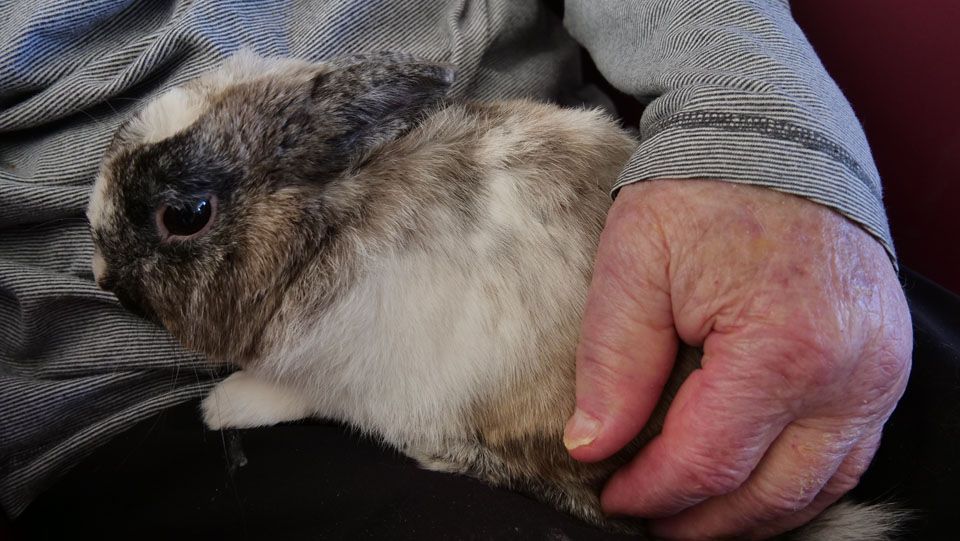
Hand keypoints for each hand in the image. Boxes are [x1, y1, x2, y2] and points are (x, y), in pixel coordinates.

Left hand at [564, 180, 911, 538]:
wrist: (774, 138)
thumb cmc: (702, 192)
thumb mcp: (636, 265)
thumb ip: (615, 364)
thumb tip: (594, 447)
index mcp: (783, 347)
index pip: (707, 461)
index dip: (652, 491)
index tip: (610, 494)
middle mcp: (849, 375)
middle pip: (768, 493)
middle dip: (699, 521)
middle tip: (645, 519)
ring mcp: (878, 376)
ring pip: (813, 488)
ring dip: (748, 515)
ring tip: (690, 516)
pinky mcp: (884, 370)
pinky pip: (845, 458)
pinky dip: (793, 486)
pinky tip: (748, 488)